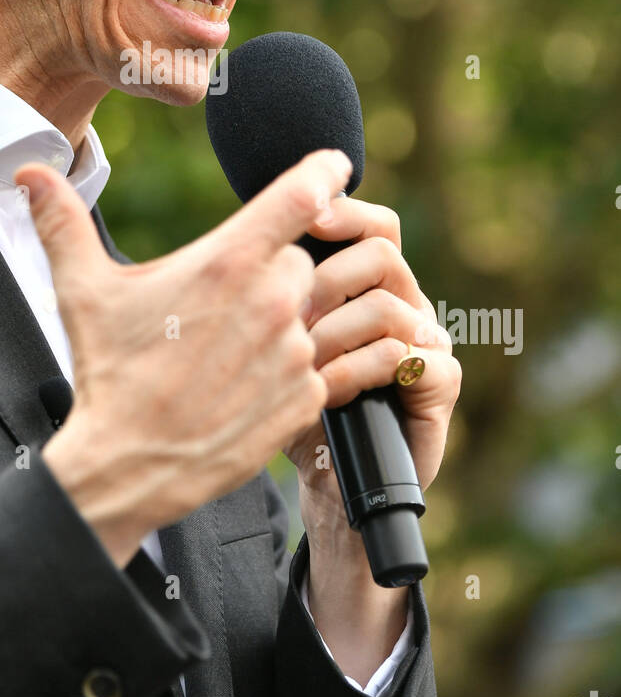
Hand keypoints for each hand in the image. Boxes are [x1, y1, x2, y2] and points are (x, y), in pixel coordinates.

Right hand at [14, 149, 350, 564]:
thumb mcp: (82, 290)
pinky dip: (287, 368)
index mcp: (228, 263)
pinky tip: (242, 382)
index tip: (334, 166)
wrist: (128, 466)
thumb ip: (62, 221)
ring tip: (225, 348)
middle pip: (298, 258)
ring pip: (308, 311)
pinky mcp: (305, 397)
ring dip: (279, 320)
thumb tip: (29, 173)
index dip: (322, 172)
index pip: (301, 195)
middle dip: (270, 269)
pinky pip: (313, 364)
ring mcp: (293, 352)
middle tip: (221, 301)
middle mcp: (271, 301)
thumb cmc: (108, 373)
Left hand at [282, 196, 460, 507]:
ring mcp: (430, 341)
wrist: (330, 483)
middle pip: (383, 254)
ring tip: (301, 363)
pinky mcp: (442, 383)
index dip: (346, 213)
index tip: (307, 218)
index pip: (376, 226)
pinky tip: (324, 392)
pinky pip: (404, 357)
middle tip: (290, 317)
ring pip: (388, 306)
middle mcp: (409, 303)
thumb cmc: (297, 406)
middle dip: (327, 281)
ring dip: (334, 333)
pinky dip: (355, 372)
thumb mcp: (280, 340)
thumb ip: (281, 291)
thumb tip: (254, 240)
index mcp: (375, 284)